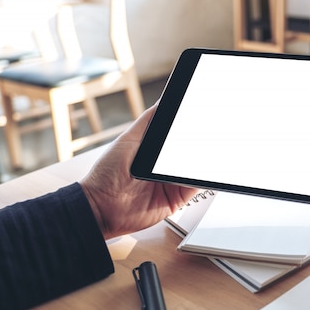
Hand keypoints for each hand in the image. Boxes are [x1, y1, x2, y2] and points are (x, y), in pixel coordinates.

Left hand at [80, 104, 198, 239]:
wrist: (100, 208)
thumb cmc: (106, 175)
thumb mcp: (128, 139)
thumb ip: (148, 122)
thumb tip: (164, 102)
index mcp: (155, 149)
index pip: (179, 135)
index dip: (191, 126)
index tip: (201, 115)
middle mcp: (165, 165)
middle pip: (190, 150)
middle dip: (200, 142)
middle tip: (209, 130)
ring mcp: (172, 181)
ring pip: (195, 168)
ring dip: (202, 159)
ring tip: (208, 148)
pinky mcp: (177, 198)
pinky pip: (194, 186)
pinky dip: (201, 178)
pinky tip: (201, 168)